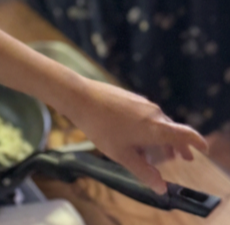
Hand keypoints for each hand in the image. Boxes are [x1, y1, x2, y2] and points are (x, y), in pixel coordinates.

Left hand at [63, 79, 207, 193]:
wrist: (80, 96)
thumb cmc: (100, 126)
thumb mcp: (122, 155)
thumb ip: (143, 172)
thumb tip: (161, 187)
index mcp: (156, 128)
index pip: (186, 135)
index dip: (197, 143)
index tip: (203, 150)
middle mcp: (154, 113)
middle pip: (172, 130)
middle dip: (178, 146)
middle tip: (182, 157)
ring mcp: (142, 103)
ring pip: (158, 123)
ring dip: (161, 138)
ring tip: (157, 152)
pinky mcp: (130, 98)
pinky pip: (145, 115)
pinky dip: (148, 128)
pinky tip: (135, 136)